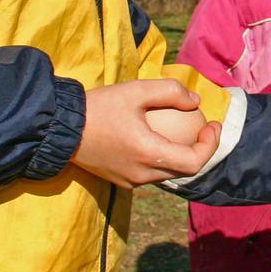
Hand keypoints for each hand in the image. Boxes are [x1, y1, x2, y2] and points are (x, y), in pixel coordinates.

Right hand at [73, 78, 220, 187]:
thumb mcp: (137, 90)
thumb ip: (170, 92)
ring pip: (167, 173)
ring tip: (185, 132)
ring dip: (181, 155)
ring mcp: (129, 181)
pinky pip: (150, 174)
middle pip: (184, 170)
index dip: (211, 145)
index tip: (212, 124)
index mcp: (149, 154)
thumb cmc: (99, 107)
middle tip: (204, 127)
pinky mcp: (119, 180)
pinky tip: (159, 139)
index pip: (194, 162)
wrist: (59, 129)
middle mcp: (141, 174)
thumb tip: (195, 101)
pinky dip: (162, 159)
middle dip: (201, 150)